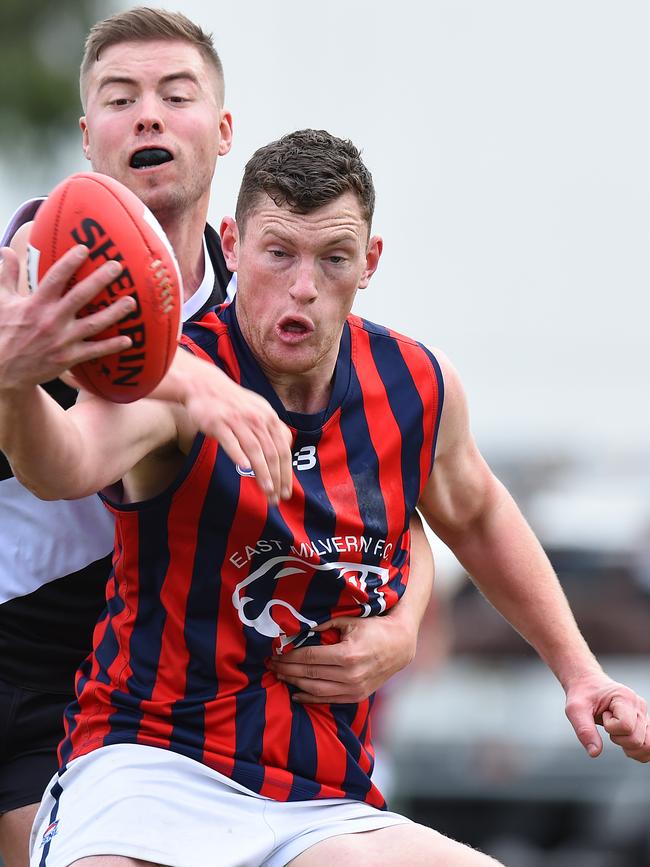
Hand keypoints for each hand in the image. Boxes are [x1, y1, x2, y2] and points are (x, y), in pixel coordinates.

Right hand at [0, 244, 134, 389]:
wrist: (3, 370)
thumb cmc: (3, 331)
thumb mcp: (1, 301)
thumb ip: (6, 275)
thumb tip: (6, 251)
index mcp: (35, 304)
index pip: (55, 278)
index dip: (70, 262)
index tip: (85, 249)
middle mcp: (51, 320)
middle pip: (81, 296)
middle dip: (100, 280)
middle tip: (117, 266)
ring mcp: (62, 340)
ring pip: (94, 324)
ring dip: (114, 313)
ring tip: (131, 302)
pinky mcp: (69, 358)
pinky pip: (94, 351)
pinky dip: (112, 346)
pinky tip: (128, 340)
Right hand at [154, 348, 292, 504]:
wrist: (205, 386)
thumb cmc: (233, 403)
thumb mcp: (259, 409)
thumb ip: (272, 428)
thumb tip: (286, 447)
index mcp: (269, 418)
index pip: (283, 450)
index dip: (286, 473)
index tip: (286, 491)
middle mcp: (256, 419)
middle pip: (272, 453)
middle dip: (277, 478)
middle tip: (277, 498)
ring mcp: (237, 421)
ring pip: (254, 450)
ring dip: (262, 473)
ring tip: (267, 490)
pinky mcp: (218, 423)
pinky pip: (230, 441)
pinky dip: (238, 455)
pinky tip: (244, 469)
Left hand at [268, 614, 416, 702]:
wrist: (400, 646)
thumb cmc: (374, 628)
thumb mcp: (351, 620)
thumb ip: (325, 624)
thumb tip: (299, 625)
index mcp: (348, 655)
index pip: (309, 657)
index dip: (290, 656)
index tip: (275, 652)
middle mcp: (350, 675)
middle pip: (309, 673)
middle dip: (287, 668)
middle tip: (271, 663)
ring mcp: (354, 688)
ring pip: (315, 689)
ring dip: (294, 683)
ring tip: (280, 675)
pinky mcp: (356, 696)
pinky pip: (328, 699)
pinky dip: (310, 698)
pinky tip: (296, 693)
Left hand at [564, 670, 648, 761]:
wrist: (587, 683)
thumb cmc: (582, 693)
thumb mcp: (575, 709)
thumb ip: (584, 730)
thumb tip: (594, 753)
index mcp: (625, 697)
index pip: (626, 726)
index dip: (610, 727)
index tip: (602, 715)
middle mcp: (639, 706)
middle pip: (637, 740)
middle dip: (618, 739)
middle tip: (606, 724)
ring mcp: (643, 715)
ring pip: (648, 746)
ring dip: (629, 747)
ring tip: (616, 733)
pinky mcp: (643, 722)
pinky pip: (649, 746)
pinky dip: (636, 751)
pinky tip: (622, 740)